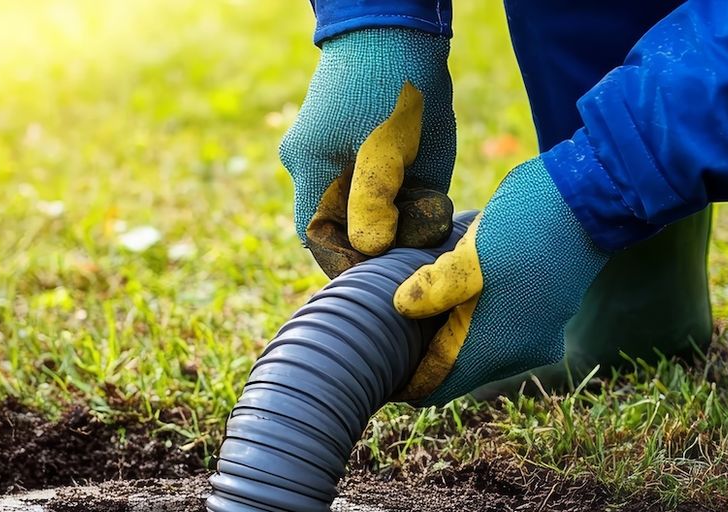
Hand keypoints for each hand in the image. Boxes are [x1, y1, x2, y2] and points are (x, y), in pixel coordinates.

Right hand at [280, 27, 455, 276]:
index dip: (352, 262)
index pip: (320, 241)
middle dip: (375, 238)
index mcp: (311, 168)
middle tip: (416, 241)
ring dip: (384, 215)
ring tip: (420, 203)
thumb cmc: (399, 83)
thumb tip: (371, 248)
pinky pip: (356, 186)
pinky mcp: (336, 145)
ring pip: (350, 209)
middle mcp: (307, 165)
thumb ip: (380, 201)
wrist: (390, 27)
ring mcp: (318, 154)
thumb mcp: (398, 146)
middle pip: (337, 226)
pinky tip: (413, 182)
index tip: (393, 268)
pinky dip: (385, 194)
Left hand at [392, 158, 610, 404]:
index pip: (434, 389)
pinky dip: (472, 327)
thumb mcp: (470, 254)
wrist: (592, 200)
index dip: (403, 384)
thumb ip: (432, 288)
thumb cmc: (527, 224)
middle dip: (422, 360)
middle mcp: (517, 355)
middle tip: (387, 335)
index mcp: (492, 348)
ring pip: (477, 356)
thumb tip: (398, 309)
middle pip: (455, 375)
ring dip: (448, 341)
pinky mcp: (546, 318)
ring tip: (415, 315)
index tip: (375, 367)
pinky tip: (452, 299)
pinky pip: (498, 336)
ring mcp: (536, 338)